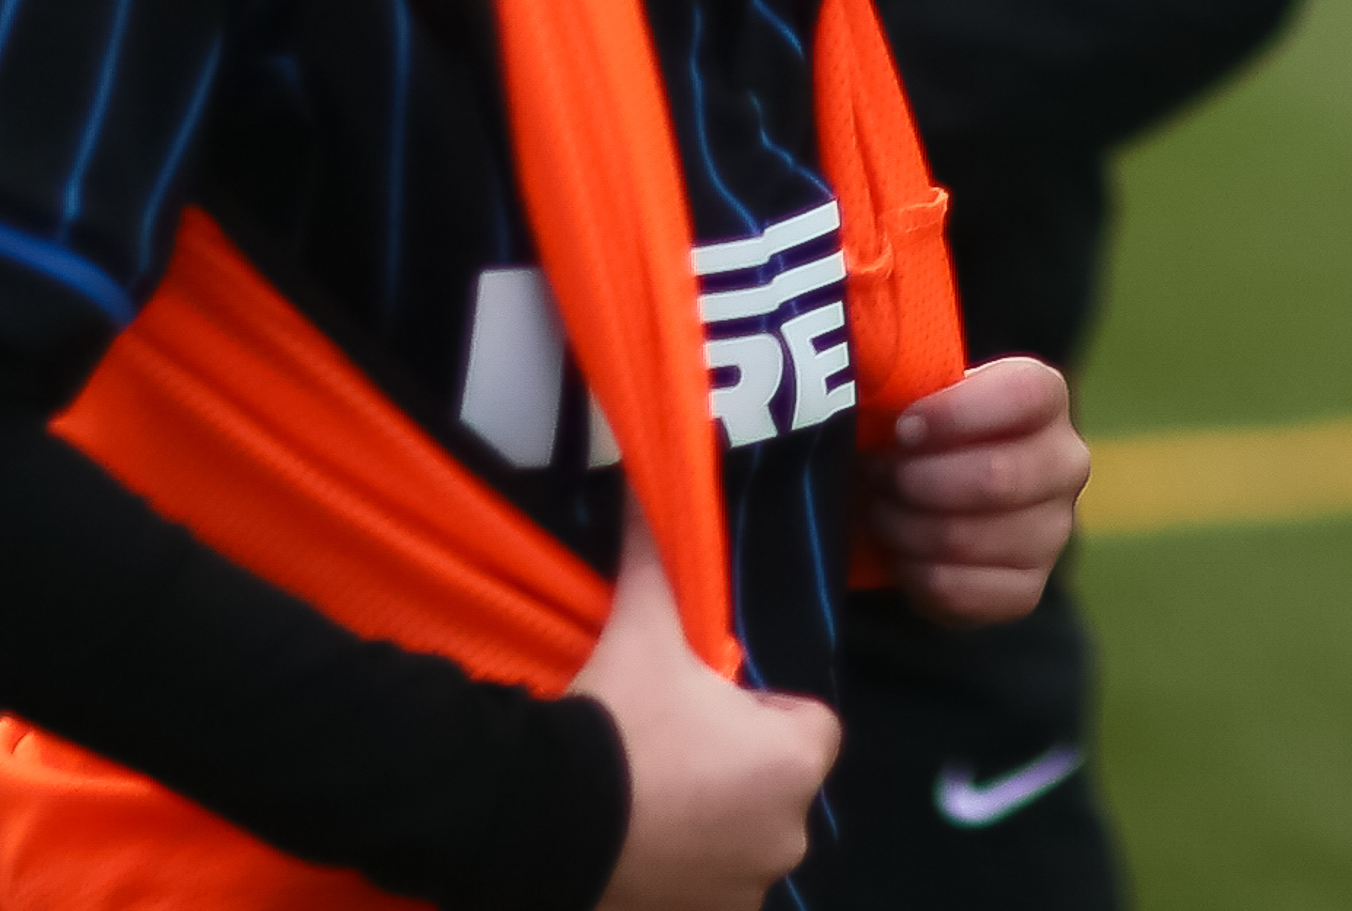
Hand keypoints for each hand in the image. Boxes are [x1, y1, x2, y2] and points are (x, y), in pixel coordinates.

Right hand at [572, 525, 835, 910]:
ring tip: (645, 794)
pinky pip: (711, 885)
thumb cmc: (618, 721)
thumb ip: (659, 555)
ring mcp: (748, 889)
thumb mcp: (645, 628)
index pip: (810, 723)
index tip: (707, 702)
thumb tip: (650, 481)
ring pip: (744, 835)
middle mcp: (791, 833)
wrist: (542, 819)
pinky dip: (686, 869)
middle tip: (668, 747)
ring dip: (713, 820)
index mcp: (797, 761)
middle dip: (737, 766)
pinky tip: (636, 842)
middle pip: (777, 782)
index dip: (762, 709)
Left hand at [864, 355, 1085, 625]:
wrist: (945, 492)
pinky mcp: (1028, 588)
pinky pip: (958, 589)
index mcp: (1047, 397)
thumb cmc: (929, 430)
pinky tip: (898, 551)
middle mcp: (1065, 463)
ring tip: (877, 508)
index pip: (1024, 395)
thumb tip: (866, 395)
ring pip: (966, 538)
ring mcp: (1053, 531)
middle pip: (995, 477)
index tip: (902, 427)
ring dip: (902, 526)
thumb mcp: (927, 393)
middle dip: (915, 478)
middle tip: (875, 473)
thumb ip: (909, 387)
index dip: (956, 412)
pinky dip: (912, 572)